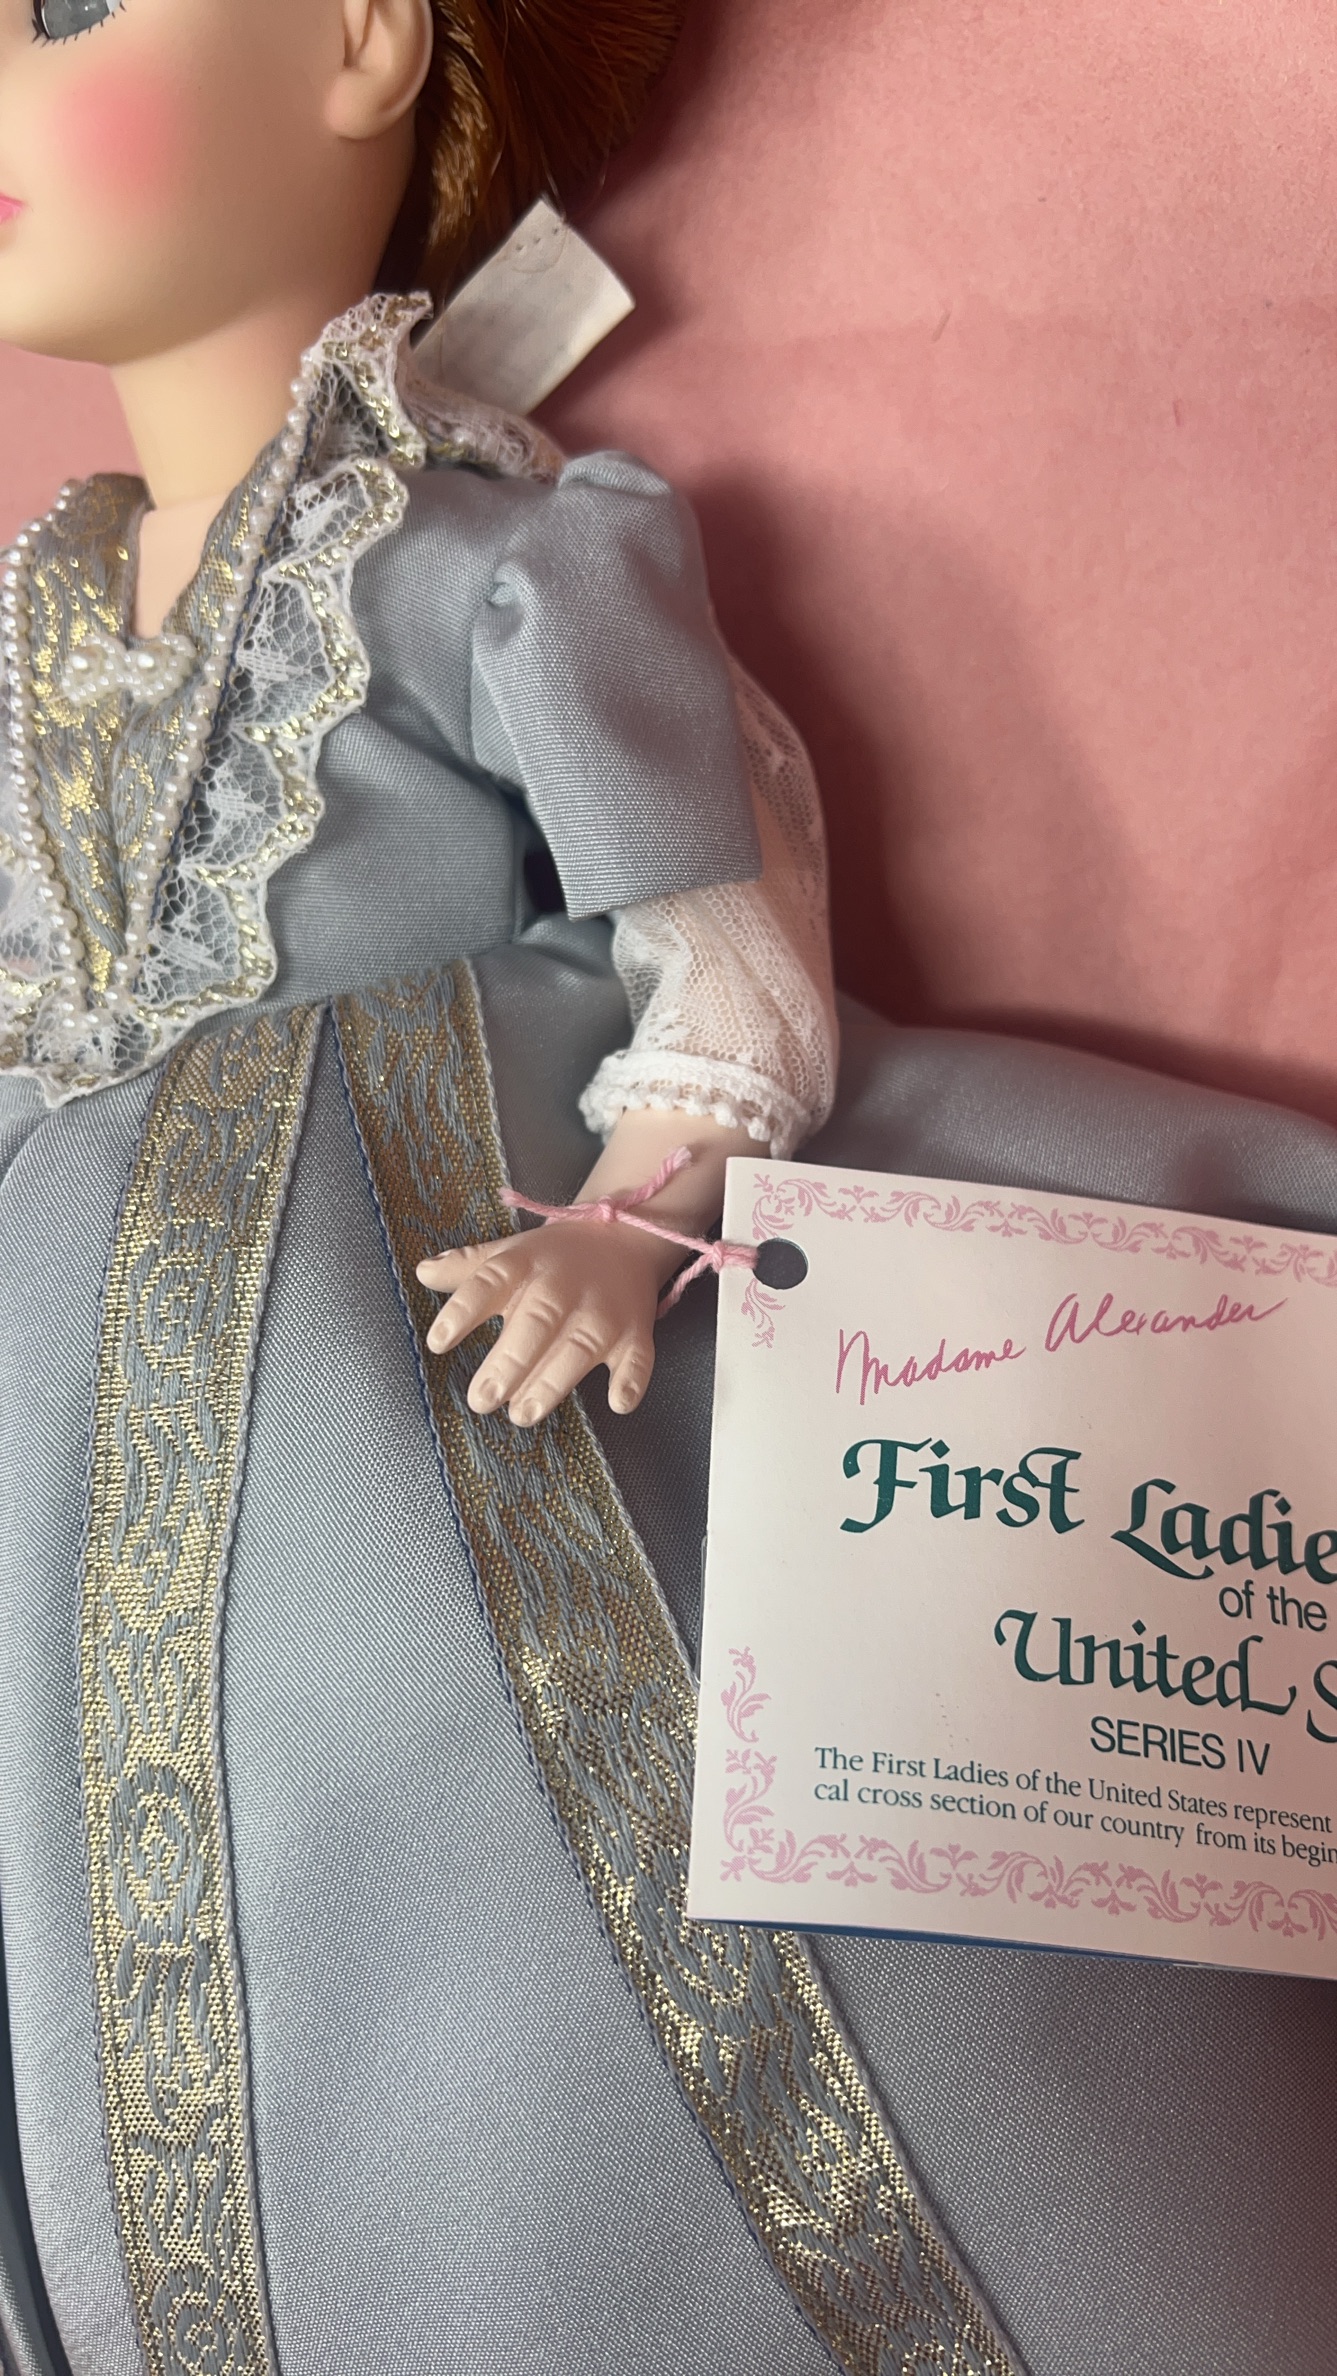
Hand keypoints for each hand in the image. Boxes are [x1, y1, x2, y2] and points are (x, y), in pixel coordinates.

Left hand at [416, 1216, 674, 1425]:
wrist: (624, 1238)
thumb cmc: (553, 1257)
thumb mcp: (509, 1253)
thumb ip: (467, 1267)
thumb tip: (422, 1272)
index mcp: (524, 1265)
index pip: (490, 1283)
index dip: (463, 1312)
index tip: (437, 1343)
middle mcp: (562, 1287)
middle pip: (535, 1323)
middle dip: (509, 1362)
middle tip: (482, 1399)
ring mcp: (602, 1312)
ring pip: (578, 1347)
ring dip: (553, 1380)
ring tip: (522, 1412)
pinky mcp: (634, 1333)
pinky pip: (638, 1357)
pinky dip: (633, 1380)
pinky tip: (619, 1402)